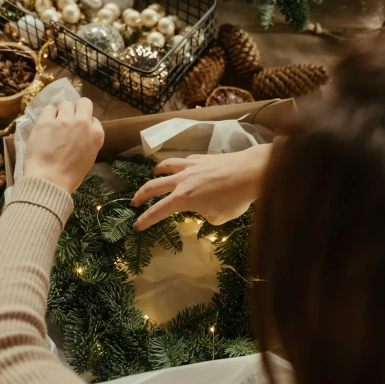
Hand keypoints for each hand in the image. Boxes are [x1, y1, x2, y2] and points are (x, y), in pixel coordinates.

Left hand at [24, 98, 104, 193]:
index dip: (85, 124)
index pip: (93, 119)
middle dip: (76, 110)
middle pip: (83, 103)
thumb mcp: (89, 158)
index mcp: (96, 135)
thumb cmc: (70, 176)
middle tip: (68, 120)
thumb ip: (88, 141)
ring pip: (65, 104)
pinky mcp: (46, 121)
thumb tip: (80, 134)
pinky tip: (45, 126)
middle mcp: (83, 123)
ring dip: (61, 112)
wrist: (50, 180)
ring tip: (54, 125)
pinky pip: (48, 109)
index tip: (78, 132)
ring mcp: (64, 120)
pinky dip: (47, 115)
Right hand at [131, 143, 273, 230]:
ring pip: (166, 166)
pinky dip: (178, 165)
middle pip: (153, 186)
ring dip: (157, 172)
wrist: (250, 172)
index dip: (145, 220)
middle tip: (134, 201)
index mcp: (183, 199)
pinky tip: (182, 167)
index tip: (136, 225)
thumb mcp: (219, 217)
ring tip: (154, 175)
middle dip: (141, 195)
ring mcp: (190, 166)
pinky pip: (183, 161)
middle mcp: (181, 181)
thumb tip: (203, 210)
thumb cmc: (235, 198)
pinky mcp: (200, 158)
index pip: (158, 211)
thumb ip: (205, 216)